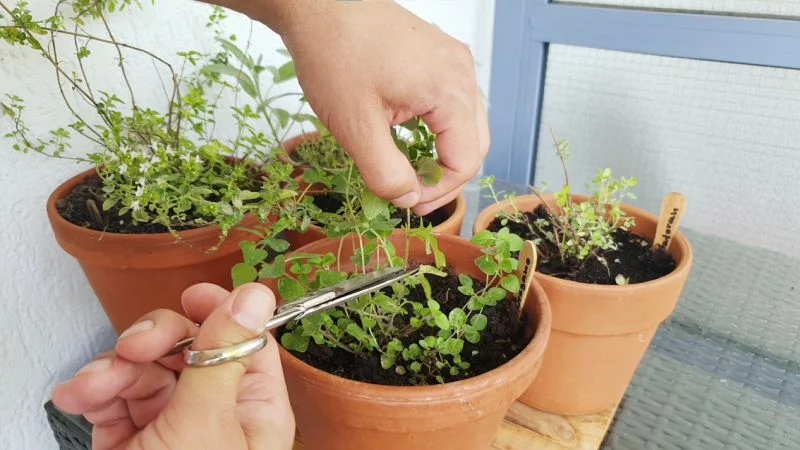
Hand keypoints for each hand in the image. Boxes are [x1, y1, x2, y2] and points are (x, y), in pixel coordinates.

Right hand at [52, 283, 294, 449]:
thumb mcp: (207, 426)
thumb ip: (225, 356)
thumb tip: (256, 294)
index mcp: (254, 409)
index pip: (248, 342)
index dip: (222, 311)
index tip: (193, 294)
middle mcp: (216, 412)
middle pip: (191, 346)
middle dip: (156, 340)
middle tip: (135, 346)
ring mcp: (170, 424)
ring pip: (145, 367)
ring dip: (113, 368)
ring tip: (94, 388)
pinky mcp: (131, 438)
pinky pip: (114, 396)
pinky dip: (93, 391)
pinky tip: (81, 397)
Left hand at [205, 0, 489, 215]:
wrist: (319, 5)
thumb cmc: (334, 55)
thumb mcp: (356, 128)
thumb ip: (386, 173)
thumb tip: (407, 199)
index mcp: (450, 91)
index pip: (466, 160)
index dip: (439, 191)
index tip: (407, 202)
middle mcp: (462, 73)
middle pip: (475, 143)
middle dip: (445, 176)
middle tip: (410, 193)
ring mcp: (453, 61)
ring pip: (466, 124)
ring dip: (442, 152)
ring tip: (408, 168)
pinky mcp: (439, 55)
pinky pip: (452, 102)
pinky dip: (437, 128)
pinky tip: (409, 136)